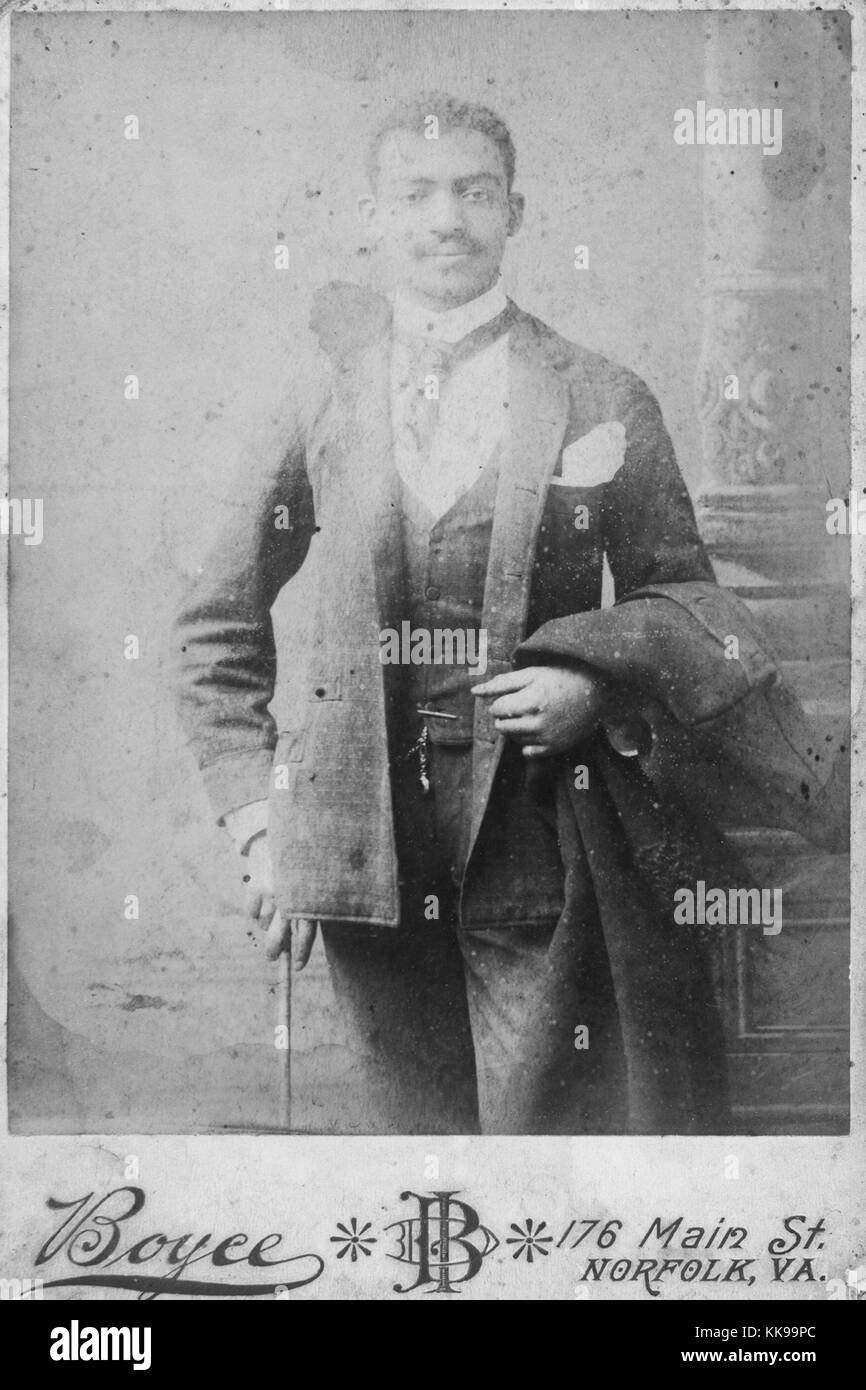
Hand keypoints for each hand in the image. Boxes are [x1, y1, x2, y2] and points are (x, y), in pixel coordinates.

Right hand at [243, 834, 316, 967]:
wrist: (281, 832)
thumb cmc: (300, 864)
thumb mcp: (307, 884)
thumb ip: (304, 910)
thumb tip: (293, 943)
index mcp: (308, 898)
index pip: (306, 933)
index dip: (301, 953)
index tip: (298, 968)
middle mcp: (289, 897)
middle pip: (279, 936)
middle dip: (275, 951)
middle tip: (272, 957)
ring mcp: (271, 892)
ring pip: (263, 923)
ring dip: (266, 922)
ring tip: (272, 905)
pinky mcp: (255, 885)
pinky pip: (250, 912)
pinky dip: (254, 910)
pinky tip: (261, 896)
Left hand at [472, 665, 604, 758]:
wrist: (594, 690)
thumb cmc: (559, 677)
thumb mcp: (530, 674)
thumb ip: (500, 683)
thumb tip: (474, 691)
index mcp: (530, 702)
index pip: (495, 709)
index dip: (502, 700)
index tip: (516, 694)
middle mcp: (538, 723)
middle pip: (501, 726)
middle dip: (506, 715)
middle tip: (524, 704)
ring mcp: (547, 738)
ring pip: (513, 738)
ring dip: (516, 727)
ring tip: (533, 714)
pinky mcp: (554, 748)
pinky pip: (527, 752)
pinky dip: (528, 742)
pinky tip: (539, 728)